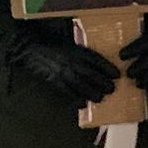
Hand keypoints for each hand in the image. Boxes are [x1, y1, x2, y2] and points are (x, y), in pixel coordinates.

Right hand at [4, 32, 118, 103]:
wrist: (30, 48)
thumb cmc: (51, 43)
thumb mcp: (70, 43)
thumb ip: (82, 52)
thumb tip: (96, 62)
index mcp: (77, 50)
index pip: (97, 60)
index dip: (108, 68)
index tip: (117, 75)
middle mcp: (72, 61)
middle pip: (92, 75)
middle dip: (104, 84)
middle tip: (112, 90)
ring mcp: (62, 72)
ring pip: (81, 86)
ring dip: (92, 94)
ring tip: (100, 98)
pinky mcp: (53, 80)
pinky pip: (66, 92)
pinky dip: (75, 99)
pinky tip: (81, 104)